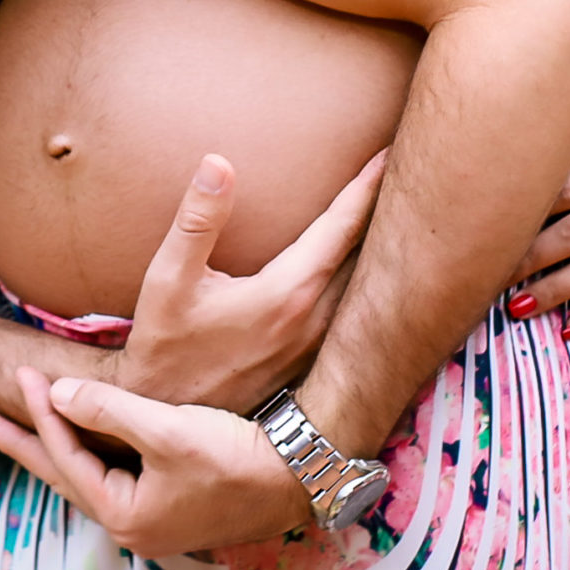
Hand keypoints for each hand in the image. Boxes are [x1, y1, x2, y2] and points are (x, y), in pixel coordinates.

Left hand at [0, 368, 309, 556]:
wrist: (302, 470)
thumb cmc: (238, 451)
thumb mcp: (167, 429)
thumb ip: (107, 410)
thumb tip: (56, 394)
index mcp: (128, 514)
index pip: (68, 458)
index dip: (41, 414)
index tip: (22, 374)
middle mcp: (137, 526)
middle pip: (64, 476)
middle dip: (24, 443)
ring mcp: (155, 519)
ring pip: (88, 476)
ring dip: (56, 446)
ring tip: (21, 424)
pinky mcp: (173, 504)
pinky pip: (112, 476)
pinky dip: (90, 452)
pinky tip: (83, 437)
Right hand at [110, 151, 383, 410]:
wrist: (168, 416)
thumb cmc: (164, 345)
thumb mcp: (167, 280)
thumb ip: (196, 220)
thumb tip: (218, 163)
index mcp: (287, 294)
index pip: (340, 228)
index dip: (366, 187)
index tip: (390, 153)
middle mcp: (315, 321)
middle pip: (365, 257)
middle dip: (385, 213)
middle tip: (406, 175)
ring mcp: (317, 347)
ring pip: (363, 287)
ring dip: (376, 250)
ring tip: (394, 216)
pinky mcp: (311, 364)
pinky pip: (352, 312)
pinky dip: (364, 281)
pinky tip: (365, 270)